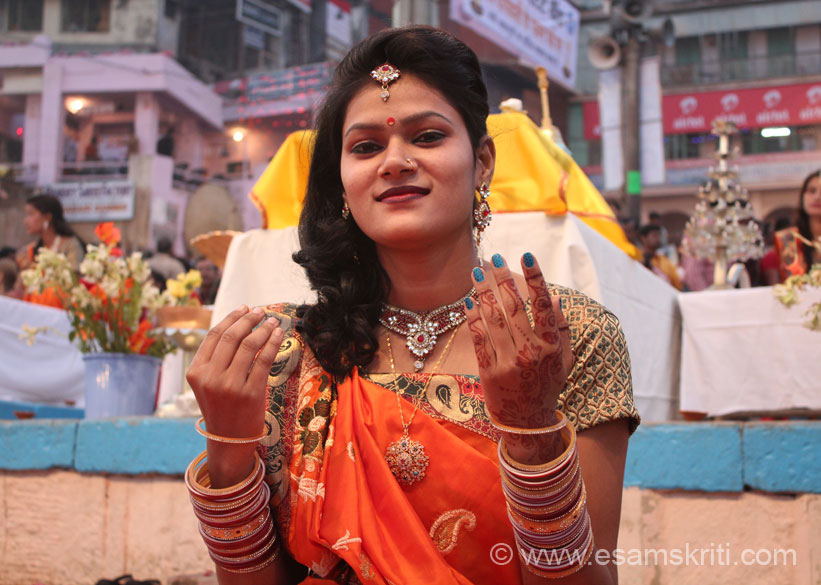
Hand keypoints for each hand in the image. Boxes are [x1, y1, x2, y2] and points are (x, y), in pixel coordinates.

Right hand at [185, 305, 283, 480]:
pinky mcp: (250, 393)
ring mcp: (229, 385)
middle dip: (249, 319)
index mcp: (196, 372)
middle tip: (261, 311)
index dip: (231, 318)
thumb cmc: (222, 408)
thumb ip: (215, 359)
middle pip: (231, 337)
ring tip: (273, 322)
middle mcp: (210, 377)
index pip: (213, 336)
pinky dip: (273, 343)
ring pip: (249, 345)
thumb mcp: (208, 384)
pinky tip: (279, 335)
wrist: (229, 441)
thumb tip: (237, 325)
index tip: (244, 309)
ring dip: (263, 329)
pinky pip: (264, 360)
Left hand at [465, 253, 572, 428]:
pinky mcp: (489, 371)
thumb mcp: (564, 359)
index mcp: (552, 346)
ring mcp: (508, 363)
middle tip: (493, 258)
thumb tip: (554, 296)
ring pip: (493, 319)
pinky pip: (478, 338)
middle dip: (502, 278)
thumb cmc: (547, 385)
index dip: (535, 278)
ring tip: (476, 273)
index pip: (543, 305)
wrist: (528, 422)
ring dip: (483, 292)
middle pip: (513, 307)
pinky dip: (473, 317)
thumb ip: (562, 328)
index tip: (526, 255)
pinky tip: (468, 301)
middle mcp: (530, 353)